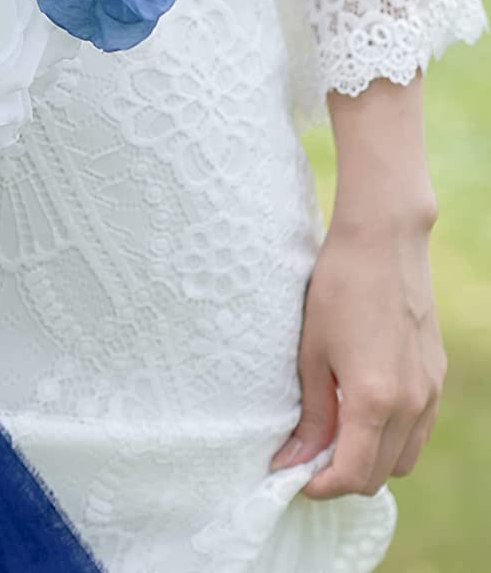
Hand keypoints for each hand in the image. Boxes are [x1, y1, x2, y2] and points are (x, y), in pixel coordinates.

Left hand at [272, 82, 443, 497]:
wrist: (382, 243)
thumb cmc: (337, 289)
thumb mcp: (312, 352)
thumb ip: (312, 412)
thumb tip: (294, 459)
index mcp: (377, 401)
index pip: (354, 473)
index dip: (321, 485)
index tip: (292, 478)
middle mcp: (413, 405)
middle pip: (381, 473)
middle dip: (343, 476)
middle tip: (306, 459)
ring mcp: (431, 391)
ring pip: (405, 456)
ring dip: (370, 459)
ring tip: (331, 435)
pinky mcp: (436, 376)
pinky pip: (418, 429)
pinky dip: (392, 436)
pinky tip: (360, 412)